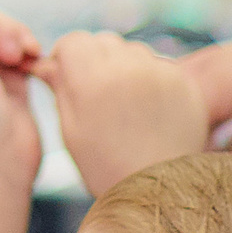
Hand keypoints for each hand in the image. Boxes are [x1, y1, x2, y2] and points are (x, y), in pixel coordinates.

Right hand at [41, 31, 209, 196]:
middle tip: (94, 92)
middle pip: (103, 40)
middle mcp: (128, 68)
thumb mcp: (71, 132)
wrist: (158, 192)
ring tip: (122, 103)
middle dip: (93, 59)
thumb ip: (60, 88)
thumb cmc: (105, 167)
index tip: (65, 75)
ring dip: (122, 66)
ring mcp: (160, 72)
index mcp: (93, 81)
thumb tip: (47, 63)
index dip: (65, 56)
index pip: (73, 40)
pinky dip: (148, 78)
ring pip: (132, 50)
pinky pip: (158, 65)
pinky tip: (145, 109)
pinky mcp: (183, 80)